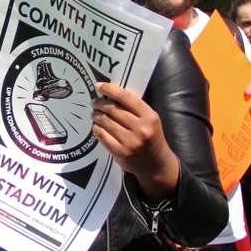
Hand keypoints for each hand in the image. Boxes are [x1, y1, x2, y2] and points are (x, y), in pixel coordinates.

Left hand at [92, 82, 179, 199]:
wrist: (156, 164)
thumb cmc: (151, 137)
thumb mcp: (150, 120)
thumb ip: (134, 108)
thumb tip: (110, 93)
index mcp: (150, 116)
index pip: (126, 97)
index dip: (110, 89)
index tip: (99, 85)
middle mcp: (141, 128)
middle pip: (113, 109)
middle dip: (100, 103)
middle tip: (94, 102)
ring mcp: (130, 141)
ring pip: (106, 121)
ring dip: (96, 115)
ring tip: (94, 113)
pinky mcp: (120, 152)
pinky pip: (102, 135)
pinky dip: (97, 128)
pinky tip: (97, 126)